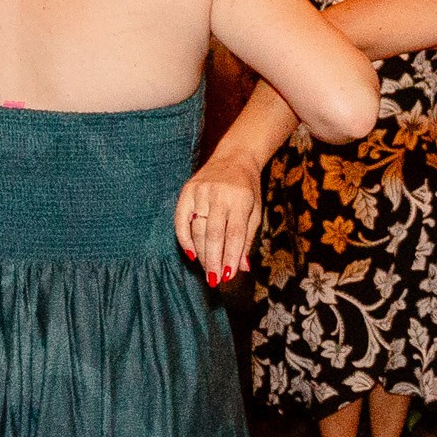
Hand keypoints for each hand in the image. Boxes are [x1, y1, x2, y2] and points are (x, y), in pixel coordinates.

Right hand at [176, 151, 261, 286]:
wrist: (235, 157)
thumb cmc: (248, 188)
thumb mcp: (255, 211)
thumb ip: (247, 238)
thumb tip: (242, 267)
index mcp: (240, 199)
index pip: (234, 234)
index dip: (230, 257)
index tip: (229, 277)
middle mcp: (219, 194)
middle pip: (213, 234)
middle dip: (214, 260)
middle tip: (214, 280)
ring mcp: (201, 191)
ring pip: (197, 230)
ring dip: (201, 253)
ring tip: (206, 270)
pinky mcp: (187, 190)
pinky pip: (181, 219)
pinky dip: (184, 239)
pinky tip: (191, 254)